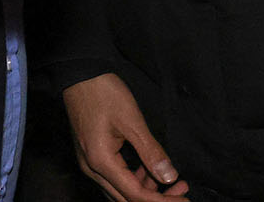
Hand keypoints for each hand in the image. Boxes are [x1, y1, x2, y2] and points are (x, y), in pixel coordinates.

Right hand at [63, 73, 188, 201]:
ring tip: (171, 180)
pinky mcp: (91, 156)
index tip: (184, 200)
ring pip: (120, 190)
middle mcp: (91, 169)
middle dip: (155, 198)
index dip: (161, 201)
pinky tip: (149, 170)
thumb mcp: (132, 120)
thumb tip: (169, 176)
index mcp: (100, 162)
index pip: (135, 195)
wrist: (79, 74)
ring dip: (146, 190)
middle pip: (126, 199)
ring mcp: (89, 163)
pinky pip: (114, 178)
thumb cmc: (103, 92)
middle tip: (181, 191)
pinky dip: (134, 179)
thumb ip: (151, 151)